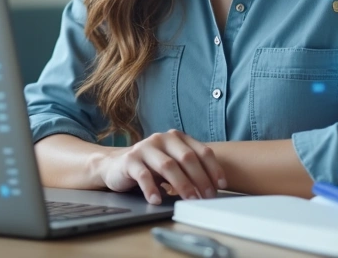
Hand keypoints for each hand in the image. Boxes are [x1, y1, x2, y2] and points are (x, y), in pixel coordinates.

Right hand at [95, 129, 226, 204]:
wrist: (116, 165)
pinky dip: (152, 189)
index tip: (220, 186)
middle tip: (206, 198)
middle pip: (187, 158)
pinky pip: (143, 175)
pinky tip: (157, 200)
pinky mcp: (130, 160)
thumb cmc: (150, 167)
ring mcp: (145, 147)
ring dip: (182, 185)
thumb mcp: (172, 163)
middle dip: (200, 179)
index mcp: (177, 138)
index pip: (201, 151)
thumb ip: (189, 169)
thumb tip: (211, 190)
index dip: (213, 169)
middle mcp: (162, 139)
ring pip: (168, 166)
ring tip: (189, 200)